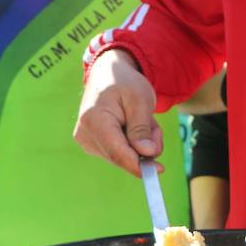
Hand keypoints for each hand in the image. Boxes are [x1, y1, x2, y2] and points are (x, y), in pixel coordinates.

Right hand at [74, 49, 163, 175]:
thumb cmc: (125, 83)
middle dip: (145, 147)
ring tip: (141, 121)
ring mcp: (87, 141)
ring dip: (140, 145)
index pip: (118, 153)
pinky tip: (132, 126)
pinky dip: (133, 144)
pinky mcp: (93, 145)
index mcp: (94, 120)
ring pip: (124, 157)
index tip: (159, 170)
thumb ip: (142, 128)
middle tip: (153, 126)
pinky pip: (120, 153)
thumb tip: (146, 154)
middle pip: (122, 157)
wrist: (108, 75)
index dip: (139, 165)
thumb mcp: (140, 100)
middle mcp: (85, 135)